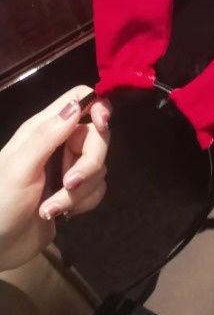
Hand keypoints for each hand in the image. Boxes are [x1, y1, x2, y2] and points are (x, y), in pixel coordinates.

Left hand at [0, 86, 110, 270]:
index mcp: (43, 129)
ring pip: (99, 168)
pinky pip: (98, 189)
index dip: (98, 106)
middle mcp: (59, 143)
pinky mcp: (75, 192)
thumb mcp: (20, 167)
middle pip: (98, 137)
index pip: (80, 99)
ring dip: (79, 193)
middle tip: (69, 184)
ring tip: (50, 208)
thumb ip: (47, 135)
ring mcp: (68, 168)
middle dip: (89, 165)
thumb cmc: (1, 203)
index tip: (102, 125)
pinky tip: (60, 214)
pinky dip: (83, 204)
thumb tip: (78, 104)